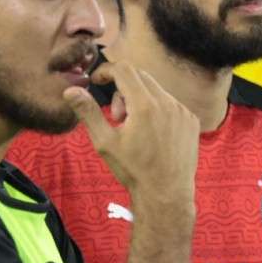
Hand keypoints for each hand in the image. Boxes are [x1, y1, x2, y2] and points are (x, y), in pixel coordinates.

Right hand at [65, 64, 197, 211]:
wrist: (166, 193)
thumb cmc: (132, 170)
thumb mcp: (104, 142)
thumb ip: (88, 112)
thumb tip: (70, 91)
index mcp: (144, 105)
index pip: (124, 69)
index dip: (107, 70)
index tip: (97, 80)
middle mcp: (167, 102)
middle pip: (140, 76)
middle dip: (123, 89)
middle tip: (117, 117)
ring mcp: (182, 110)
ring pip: (156, 89)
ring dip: (141, 100)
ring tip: (136, 129)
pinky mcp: (191, 119)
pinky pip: (171, 103)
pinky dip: (158, 110)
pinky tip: (153, 135)